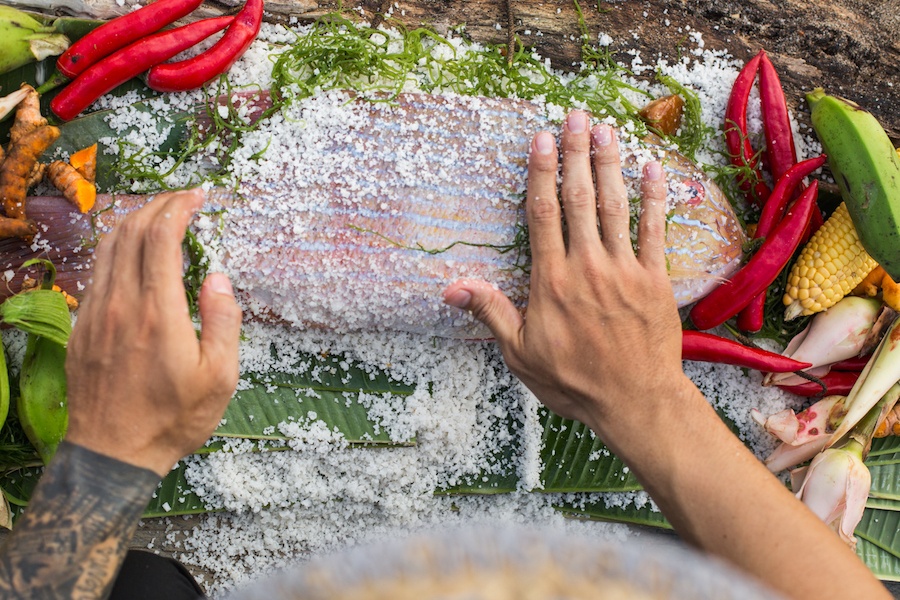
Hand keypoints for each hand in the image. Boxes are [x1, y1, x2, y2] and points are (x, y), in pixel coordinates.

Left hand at [65, 189, 242, 475]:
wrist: (112, 454)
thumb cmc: (173, 419)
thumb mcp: (219, 378)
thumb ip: (223, 322)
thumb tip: (218, 277)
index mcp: (158, 313)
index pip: (161, 238)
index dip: (179, 207)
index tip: (198, 196)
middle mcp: (121, 305)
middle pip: (130, 232)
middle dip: (157, 205)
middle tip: (183, 199)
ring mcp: (95, 314)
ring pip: (107, 247)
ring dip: (134, 222)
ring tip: (160, 217)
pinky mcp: (81, 326)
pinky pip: (96, 272)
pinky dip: (116, 249)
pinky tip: (134, 256)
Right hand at [443, 111, 689, 433]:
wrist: (634, 402)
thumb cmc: (573, 382)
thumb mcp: (520, 354)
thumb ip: (491, 312)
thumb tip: (452, 288)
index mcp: (552, 281)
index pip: (543, 214)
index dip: (541, 172)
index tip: (542, 139)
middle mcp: (587, 266)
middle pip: (579, 199)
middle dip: (577, 153)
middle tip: (576, 116)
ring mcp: (624, 270)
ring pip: (615, 206)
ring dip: (610, 164)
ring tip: (606, 129)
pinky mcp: (654, 279)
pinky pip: (655, 230)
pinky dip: (654, 197)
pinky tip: (651, 167)